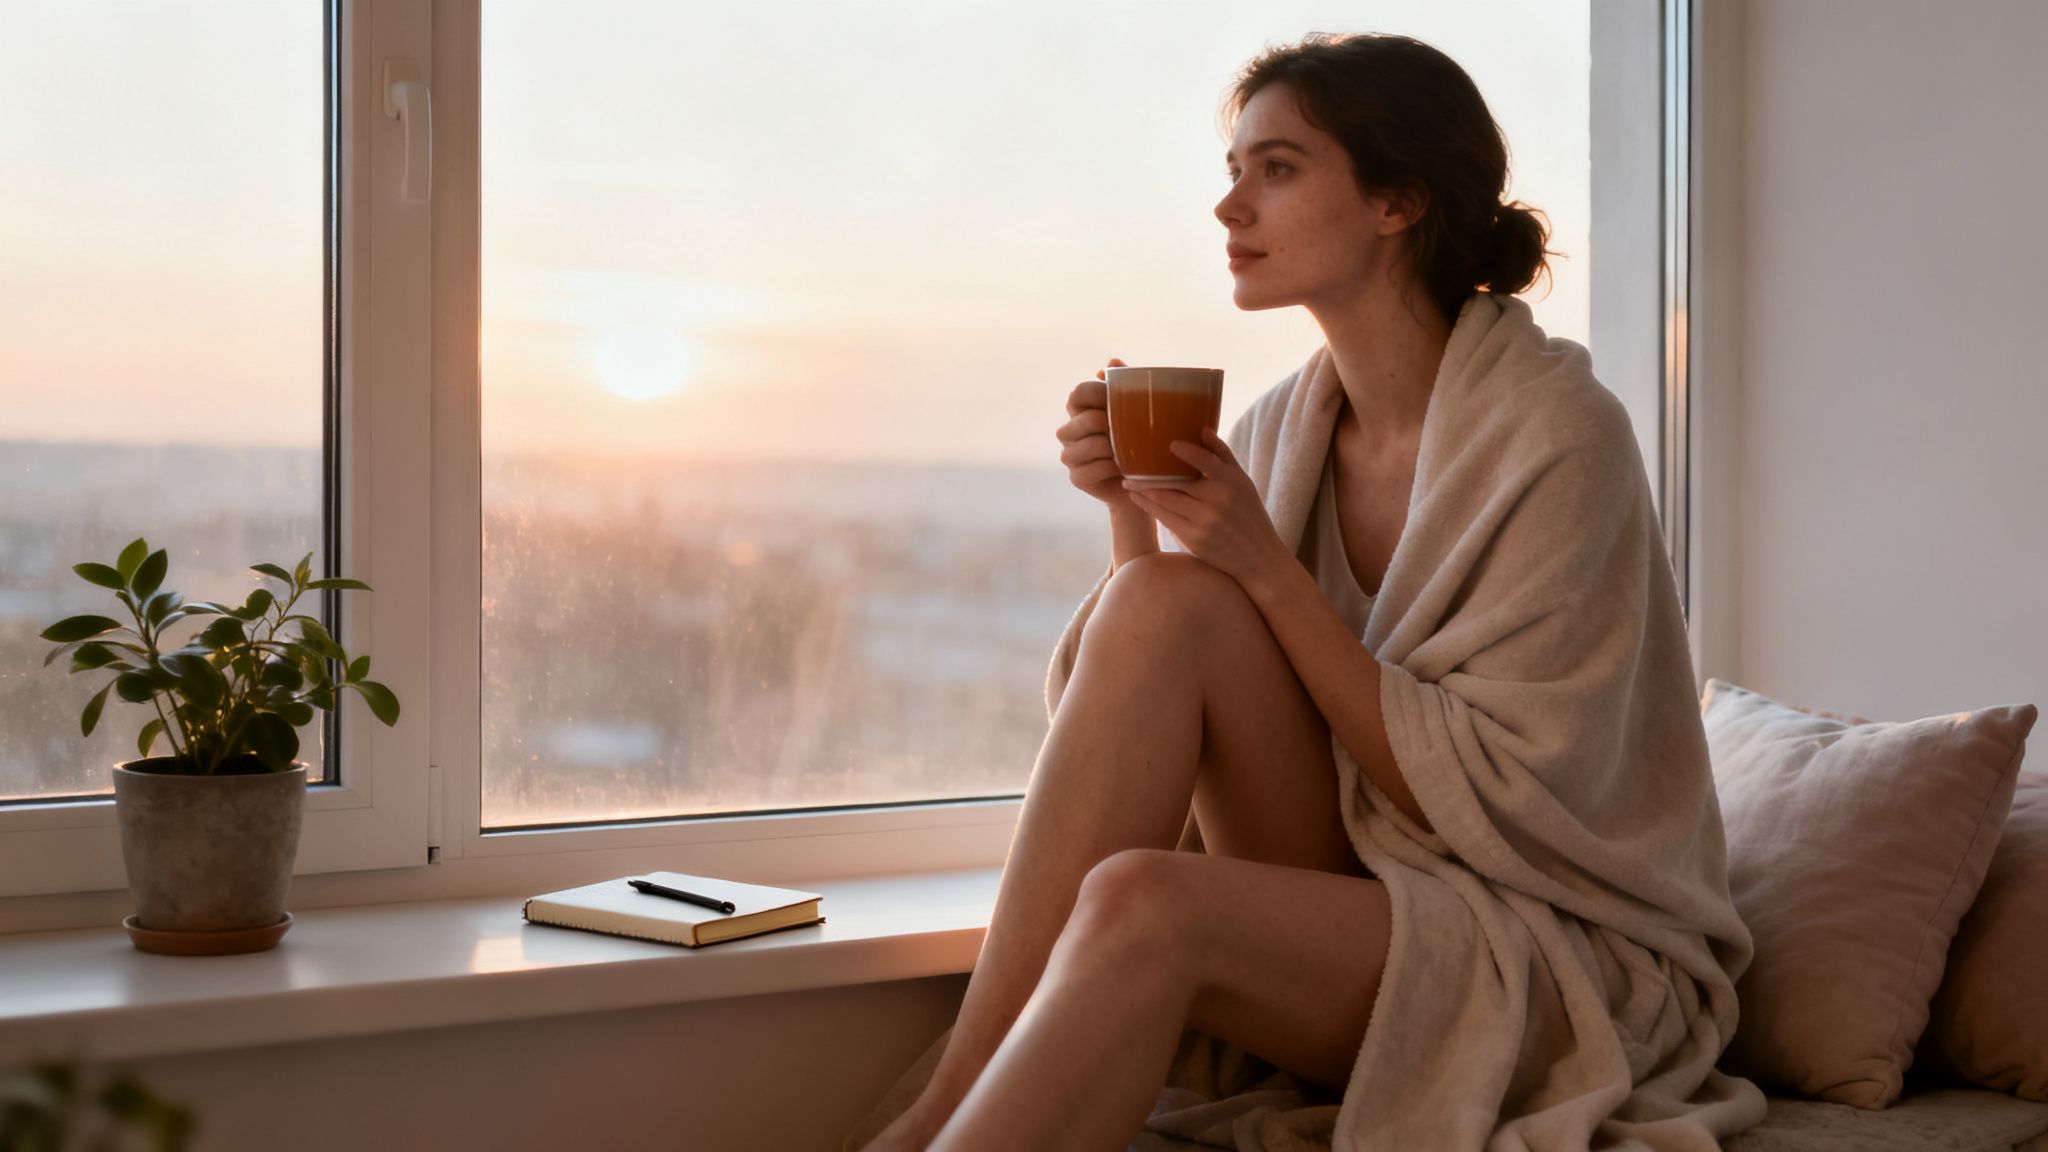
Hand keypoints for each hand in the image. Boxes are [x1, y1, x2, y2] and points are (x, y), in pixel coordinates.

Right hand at [1057, 357, 1135, 508]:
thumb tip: (1112, 361)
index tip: (1119, 400)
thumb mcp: (1137, 410)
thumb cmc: (1138, 439)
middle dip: (1109, 424)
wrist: (1142, 480)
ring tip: (1127, 452)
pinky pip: (1091, 470)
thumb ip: (1125, 384)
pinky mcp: (1077, 478)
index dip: (1099, 393)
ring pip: (1089, 445)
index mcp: (1080, 409)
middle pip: (1084, 419)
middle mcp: (1069, 430)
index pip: (1079, 392)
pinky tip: (1122, 470)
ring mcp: (1070, 455)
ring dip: (1112, 448)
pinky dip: (1110, 469)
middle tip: (1127, 431)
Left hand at [1120, 428, 1289, 586]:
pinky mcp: (1194, 540)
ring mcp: (1204, 522)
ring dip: (1143, 492)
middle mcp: (1218, 502)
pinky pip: (1166, 519)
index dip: (1187, 452)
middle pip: (1177, 483)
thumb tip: (1202, 429)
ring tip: (1128, 482)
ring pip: (1166, 501)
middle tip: (1130, 466)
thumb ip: (1222, 455)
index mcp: (1232, 482)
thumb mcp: (1242, 482)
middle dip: (1150, 476)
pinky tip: (1139, 499)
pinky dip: (1150, 507)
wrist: (1257, 557)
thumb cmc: (1249, 513)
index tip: (1170, 444)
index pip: (1207, 461)